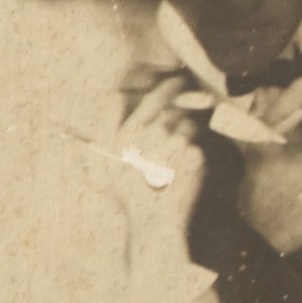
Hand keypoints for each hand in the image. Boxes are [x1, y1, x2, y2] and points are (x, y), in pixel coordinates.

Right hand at [112, 74, 203, 264]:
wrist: (153, 222)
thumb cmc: (128, 196)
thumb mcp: (105, 163)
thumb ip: (103, 130)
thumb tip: (103, 101)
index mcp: (132, 132)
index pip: (156, 97)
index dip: (169, 86)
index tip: (178, 81)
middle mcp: (155, 134)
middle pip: (177, 112)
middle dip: (179, 118)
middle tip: (175, 135)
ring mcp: (177, 144)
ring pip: (190, 128)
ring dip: (186, 138)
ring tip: (176, 159)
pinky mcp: (195, 157)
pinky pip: (198, 147)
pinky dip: (193, 158)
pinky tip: (183, 173)